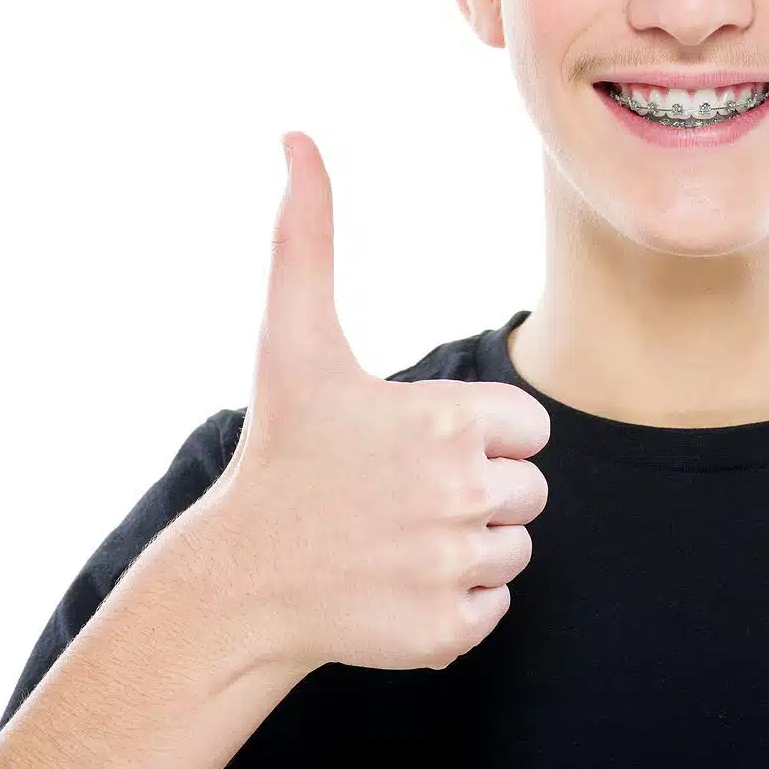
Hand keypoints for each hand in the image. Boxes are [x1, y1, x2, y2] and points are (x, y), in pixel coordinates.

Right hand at [209, 132, 551, 676]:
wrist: (238, 581)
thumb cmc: (281, 450)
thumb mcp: (293, 338)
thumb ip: (305, 235)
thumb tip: (294, 136)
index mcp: (450, 421)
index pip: (529, 426)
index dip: (480, 432)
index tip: (417, 442)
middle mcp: (461, 496)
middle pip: (531, 489)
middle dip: (478, 489)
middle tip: (401, 494)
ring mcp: (453, 568)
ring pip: (516, 548)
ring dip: (468, 545)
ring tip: (396, 537)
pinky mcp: (446, 633)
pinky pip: (494, 608)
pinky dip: (456, 603)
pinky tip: (396, 584)